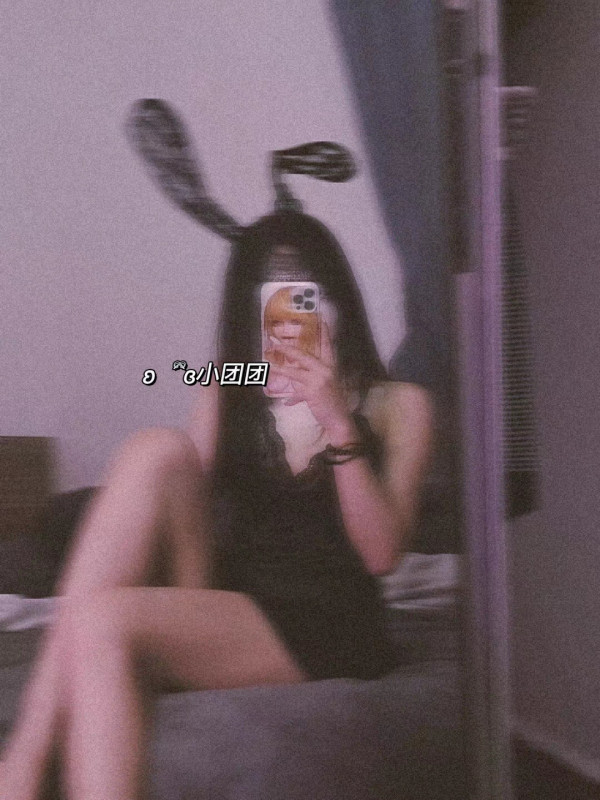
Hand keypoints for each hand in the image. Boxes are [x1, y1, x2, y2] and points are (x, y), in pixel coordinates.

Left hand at [267, 322, 357, 443]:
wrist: (340, 420)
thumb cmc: (333, 404)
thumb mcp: (326, 388)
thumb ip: (310, 383)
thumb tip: (293, 388)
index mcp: (331, 367)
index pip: (327, 346)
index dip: (324, 333)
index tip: (321, 320)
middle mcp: (325, 370)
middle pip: (303, 355)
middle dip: (287, 349)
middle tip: (274, 343)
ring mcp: (318, 380)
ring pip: (294, 372)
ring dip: (279, 369)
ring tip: (268, 366)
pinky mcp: (312, 392)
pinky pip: (296, 392)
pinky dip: (291, 398)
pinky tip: (287, 402)